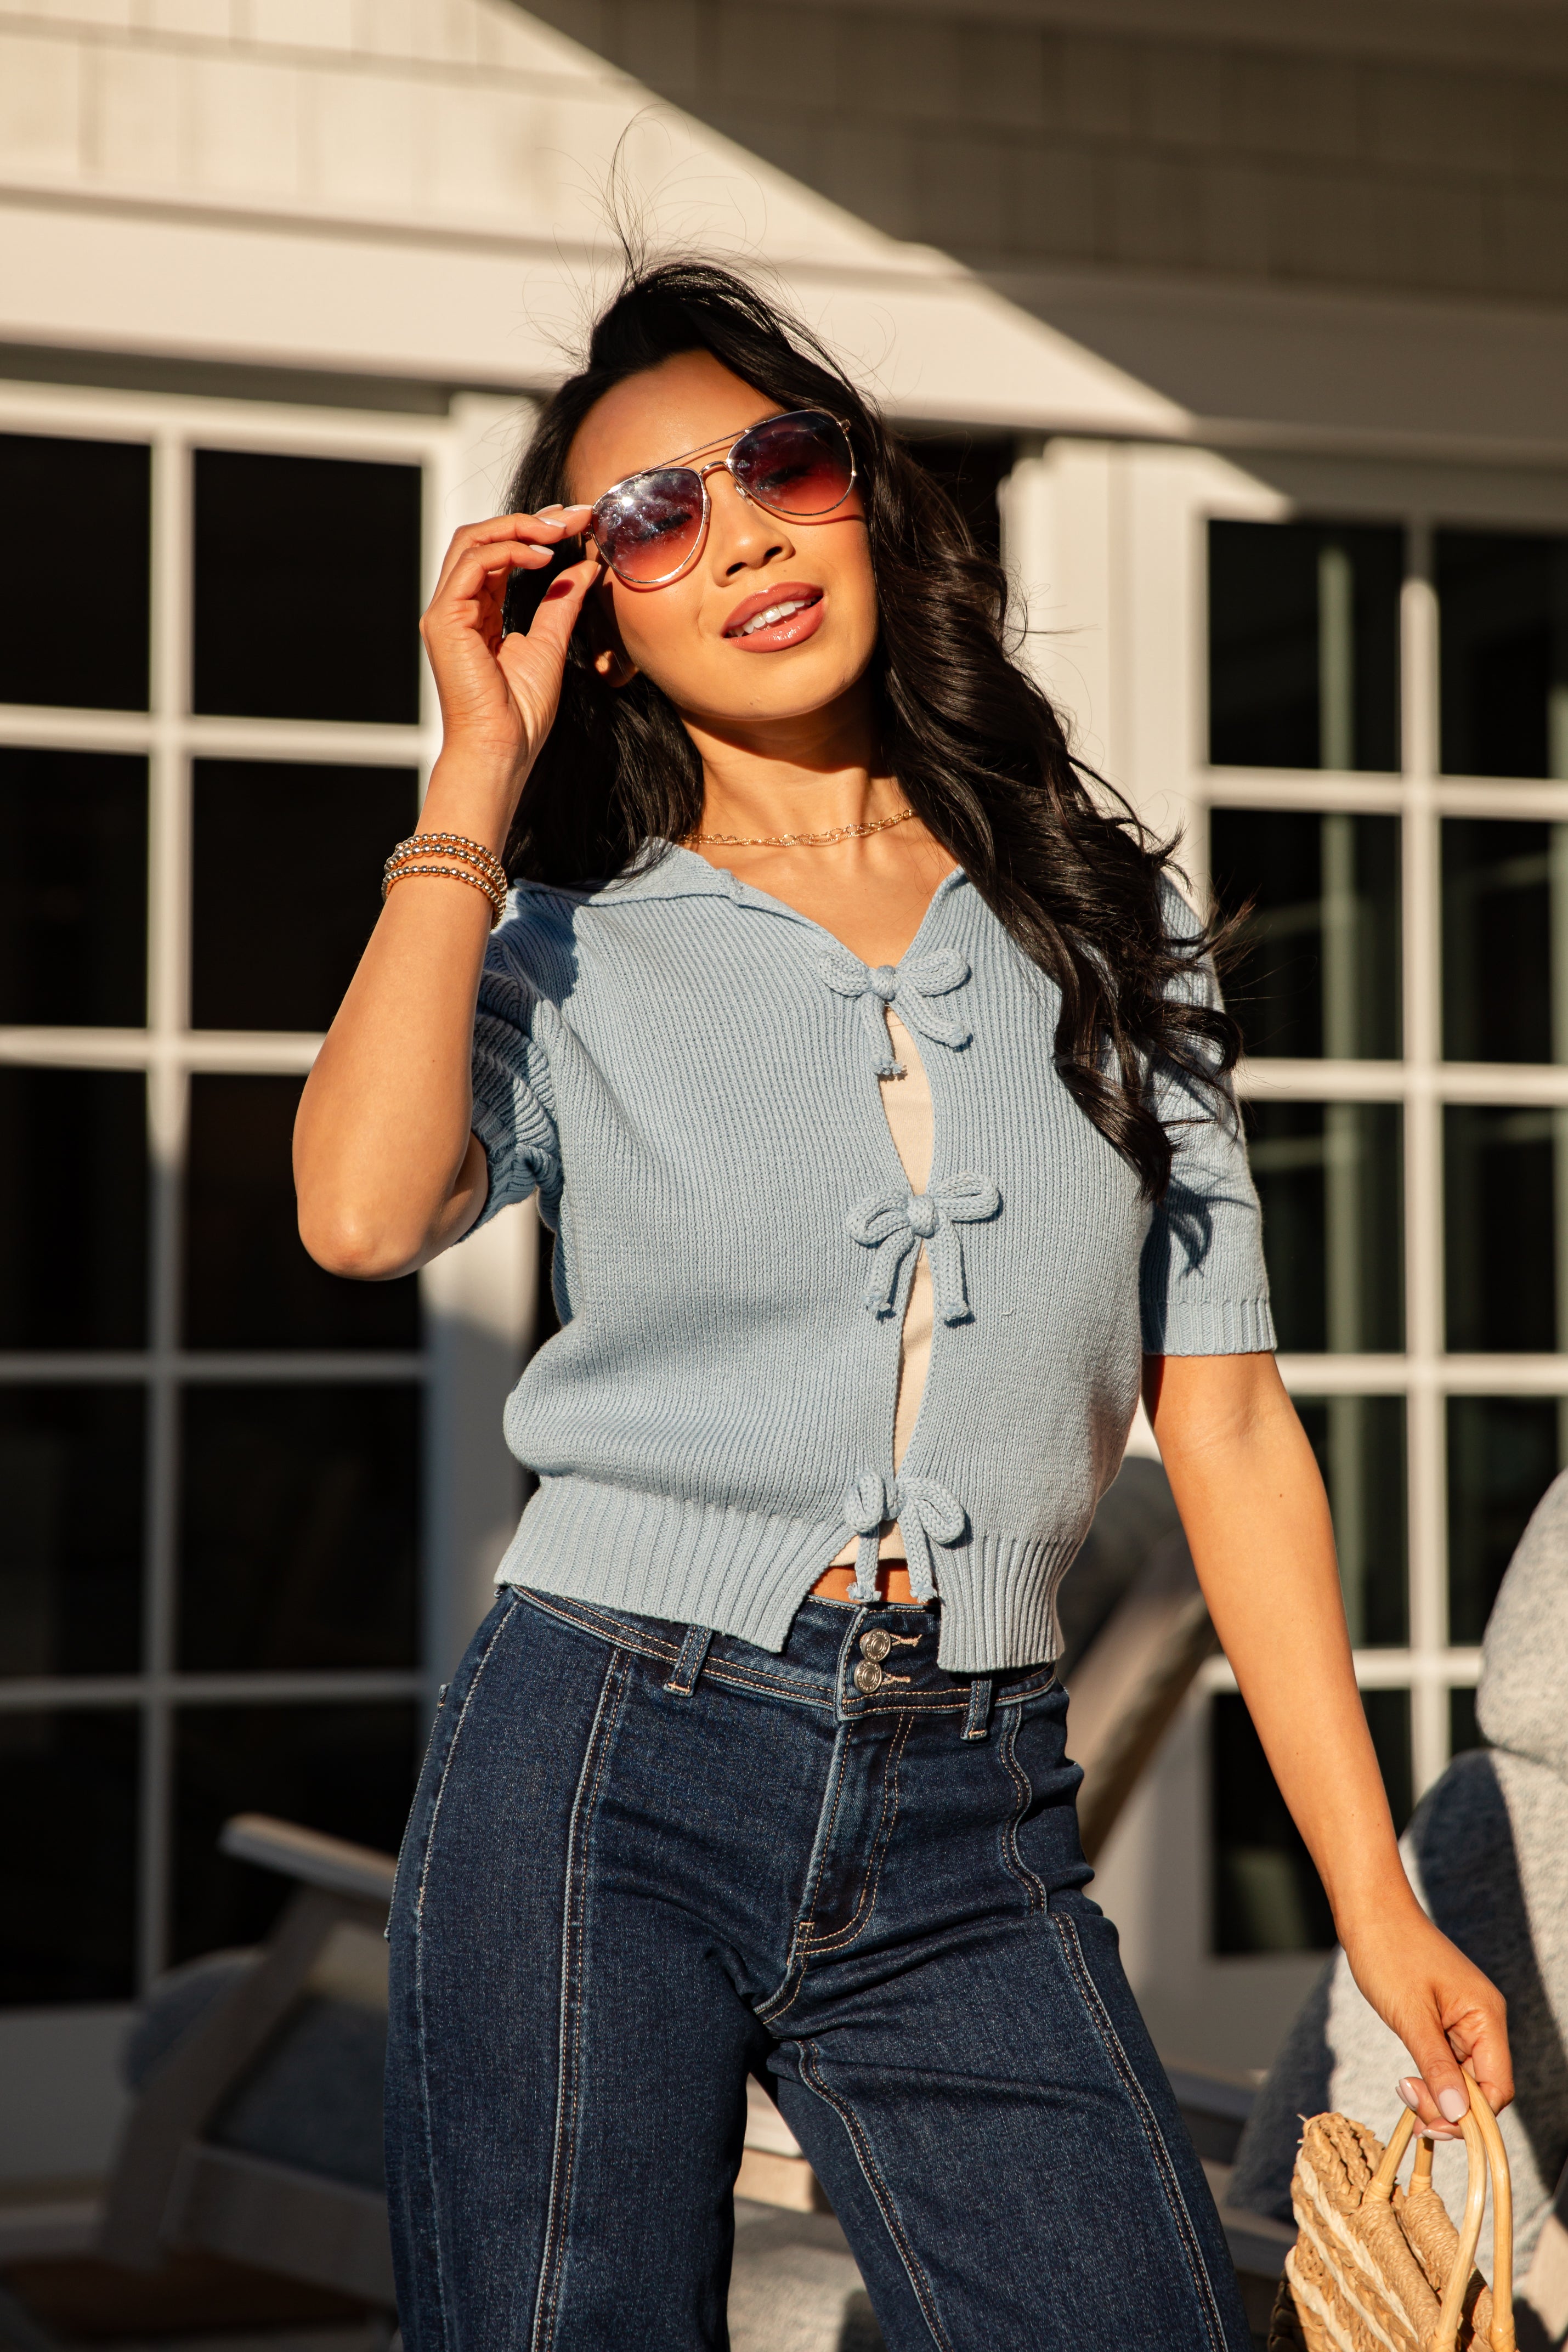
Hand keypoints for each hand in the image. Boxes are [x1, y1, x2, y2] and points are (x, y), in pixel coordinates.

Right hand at [419, 505, 598, 781]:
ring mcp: (445, 611)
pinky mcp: (444, 619)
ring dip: (519, 527)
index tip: (576, 523)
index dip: (535, 532)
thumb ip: (562, 603)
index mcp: (477, 613)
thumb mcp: (550, 645)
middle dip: (528, 520)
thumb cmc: (520, 714)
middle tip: (572, 516)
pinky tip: (544, 558)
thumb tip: (586, 568)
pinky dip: (509, 551)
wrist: (501, 751)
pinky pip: (474, 564)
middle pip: (481, 537)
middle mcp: (456, 607)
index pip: (498, 553)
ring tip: (560, 530)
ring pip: (473, 541)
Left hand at [1340, 1901, 1511, 2136]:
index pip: (1496, 2088)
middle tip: (1409, 2104)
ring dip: (1436, 2091)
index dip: (1469, 2116)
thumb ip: (1436, 2065)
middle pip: (1481, 2087)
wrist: (1369, 1909)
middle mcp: (1483, 2020)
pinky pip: (1448, 2059)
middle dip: (1448, 2106)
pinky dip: (1431, 2074)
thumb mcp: (1410, 2016)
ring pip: (1462, 2076)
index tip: (1430, 2122)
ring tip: (1403, 2089)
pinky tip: (1409, 2080)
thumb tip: (1457, 2115)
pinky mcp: (1444, 2017)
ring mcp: (1464, 2018)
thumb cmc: (1388, 1952)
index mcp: (1485, 2017)